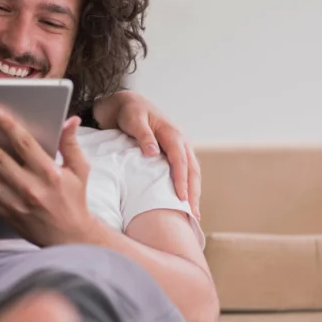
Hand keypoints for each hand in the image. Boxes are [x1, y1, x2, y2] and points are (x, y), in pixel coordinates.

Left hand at [0, 108, 98, 246]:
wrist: (68, 239)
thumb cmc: (74, 201)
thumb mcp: (79, 171)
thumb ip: (71, 144)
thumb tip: (71, 120)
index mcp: (49, 173)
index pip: (26, 145)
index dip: (9, 126)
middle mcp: (29, 187)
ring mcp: (14, 202)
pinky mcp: (4, 212)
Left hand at [95, 91, 200, 219]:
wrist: (128, 105)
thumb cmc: (130, 112)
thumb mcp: (134, 120)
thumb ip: (143, 135)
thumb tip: (153, 152)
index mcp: (172, 133)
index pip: (180, 160)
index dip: (181, 179)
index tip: (181, 198)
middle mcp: (180, 142)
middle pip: (192, 170)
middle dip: (194, 193)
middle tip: (193, 215)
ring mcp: (179, 148)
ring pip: (192, 173)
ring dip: (193, 193)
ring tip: (193, 216)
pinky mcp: (173, 155)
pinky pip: (185, 173)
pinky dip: (187, 188)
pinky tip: (184, 203)